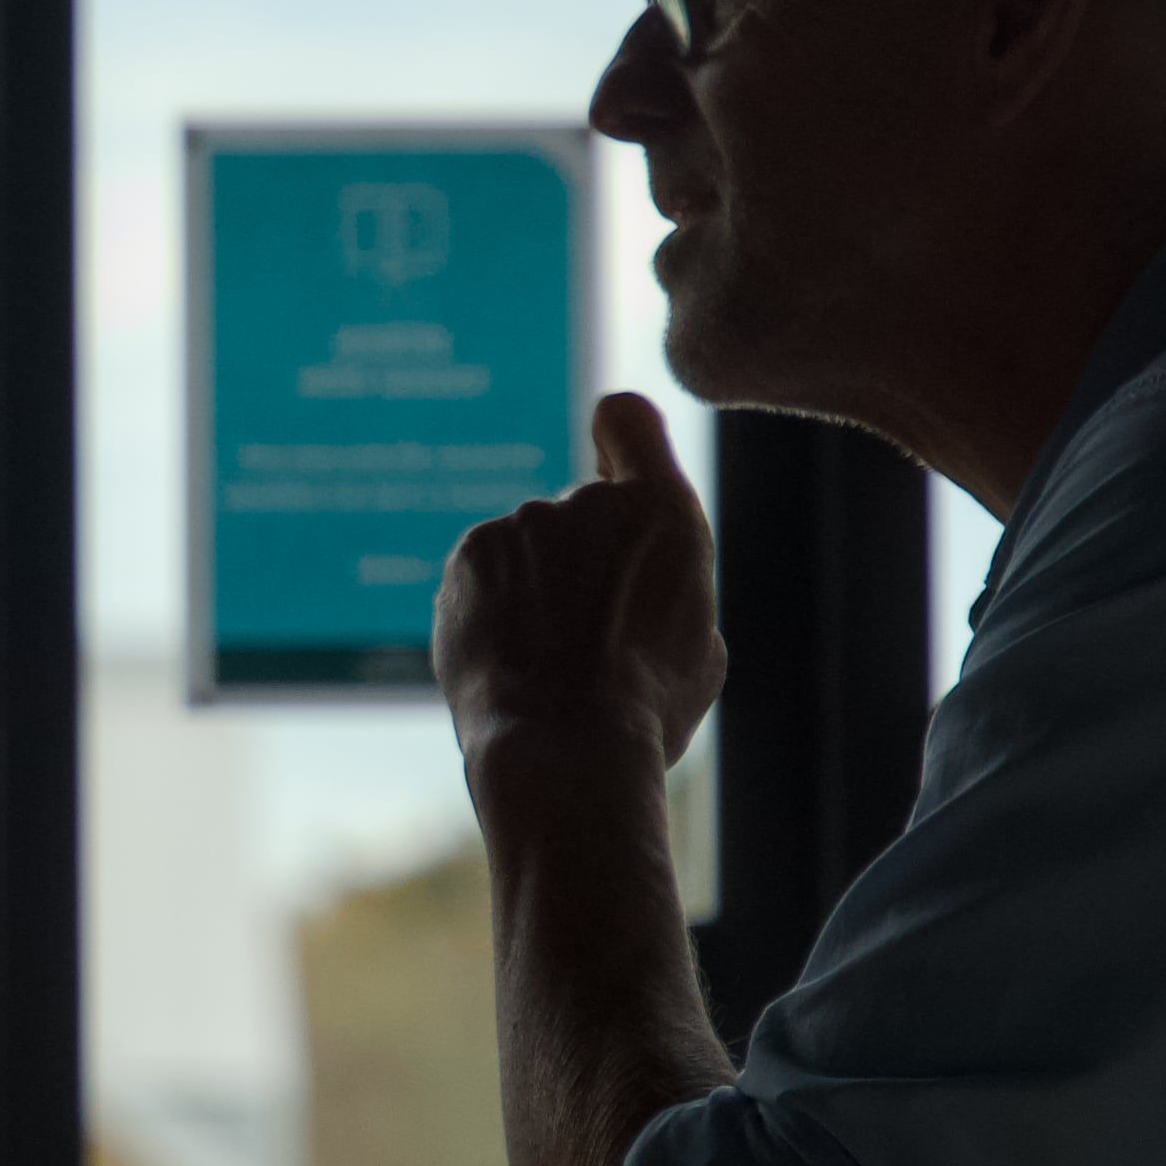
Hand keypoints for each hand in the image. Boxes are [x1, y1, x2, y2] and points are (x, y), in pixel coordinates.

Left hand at [436, 393, 731, 774]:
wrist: (565, 746)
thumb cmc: (646, 709)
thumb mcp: (695, 642)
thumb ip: (664, 583)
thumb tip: (638, 579)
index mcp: (661, 510)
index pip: (627, 419)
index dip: (619, 442)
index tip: (613, 472)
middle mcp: (588, 499)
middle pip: (582, 512)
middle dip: (583, 559)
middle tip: (591, 636)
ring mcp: (522, 523)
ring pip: (532, 549)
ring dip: (536, 588)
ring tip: (548, 662)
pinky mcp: (470, 555)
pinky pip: (487, 573)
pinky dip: (492, 606)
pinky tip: (508, 658)